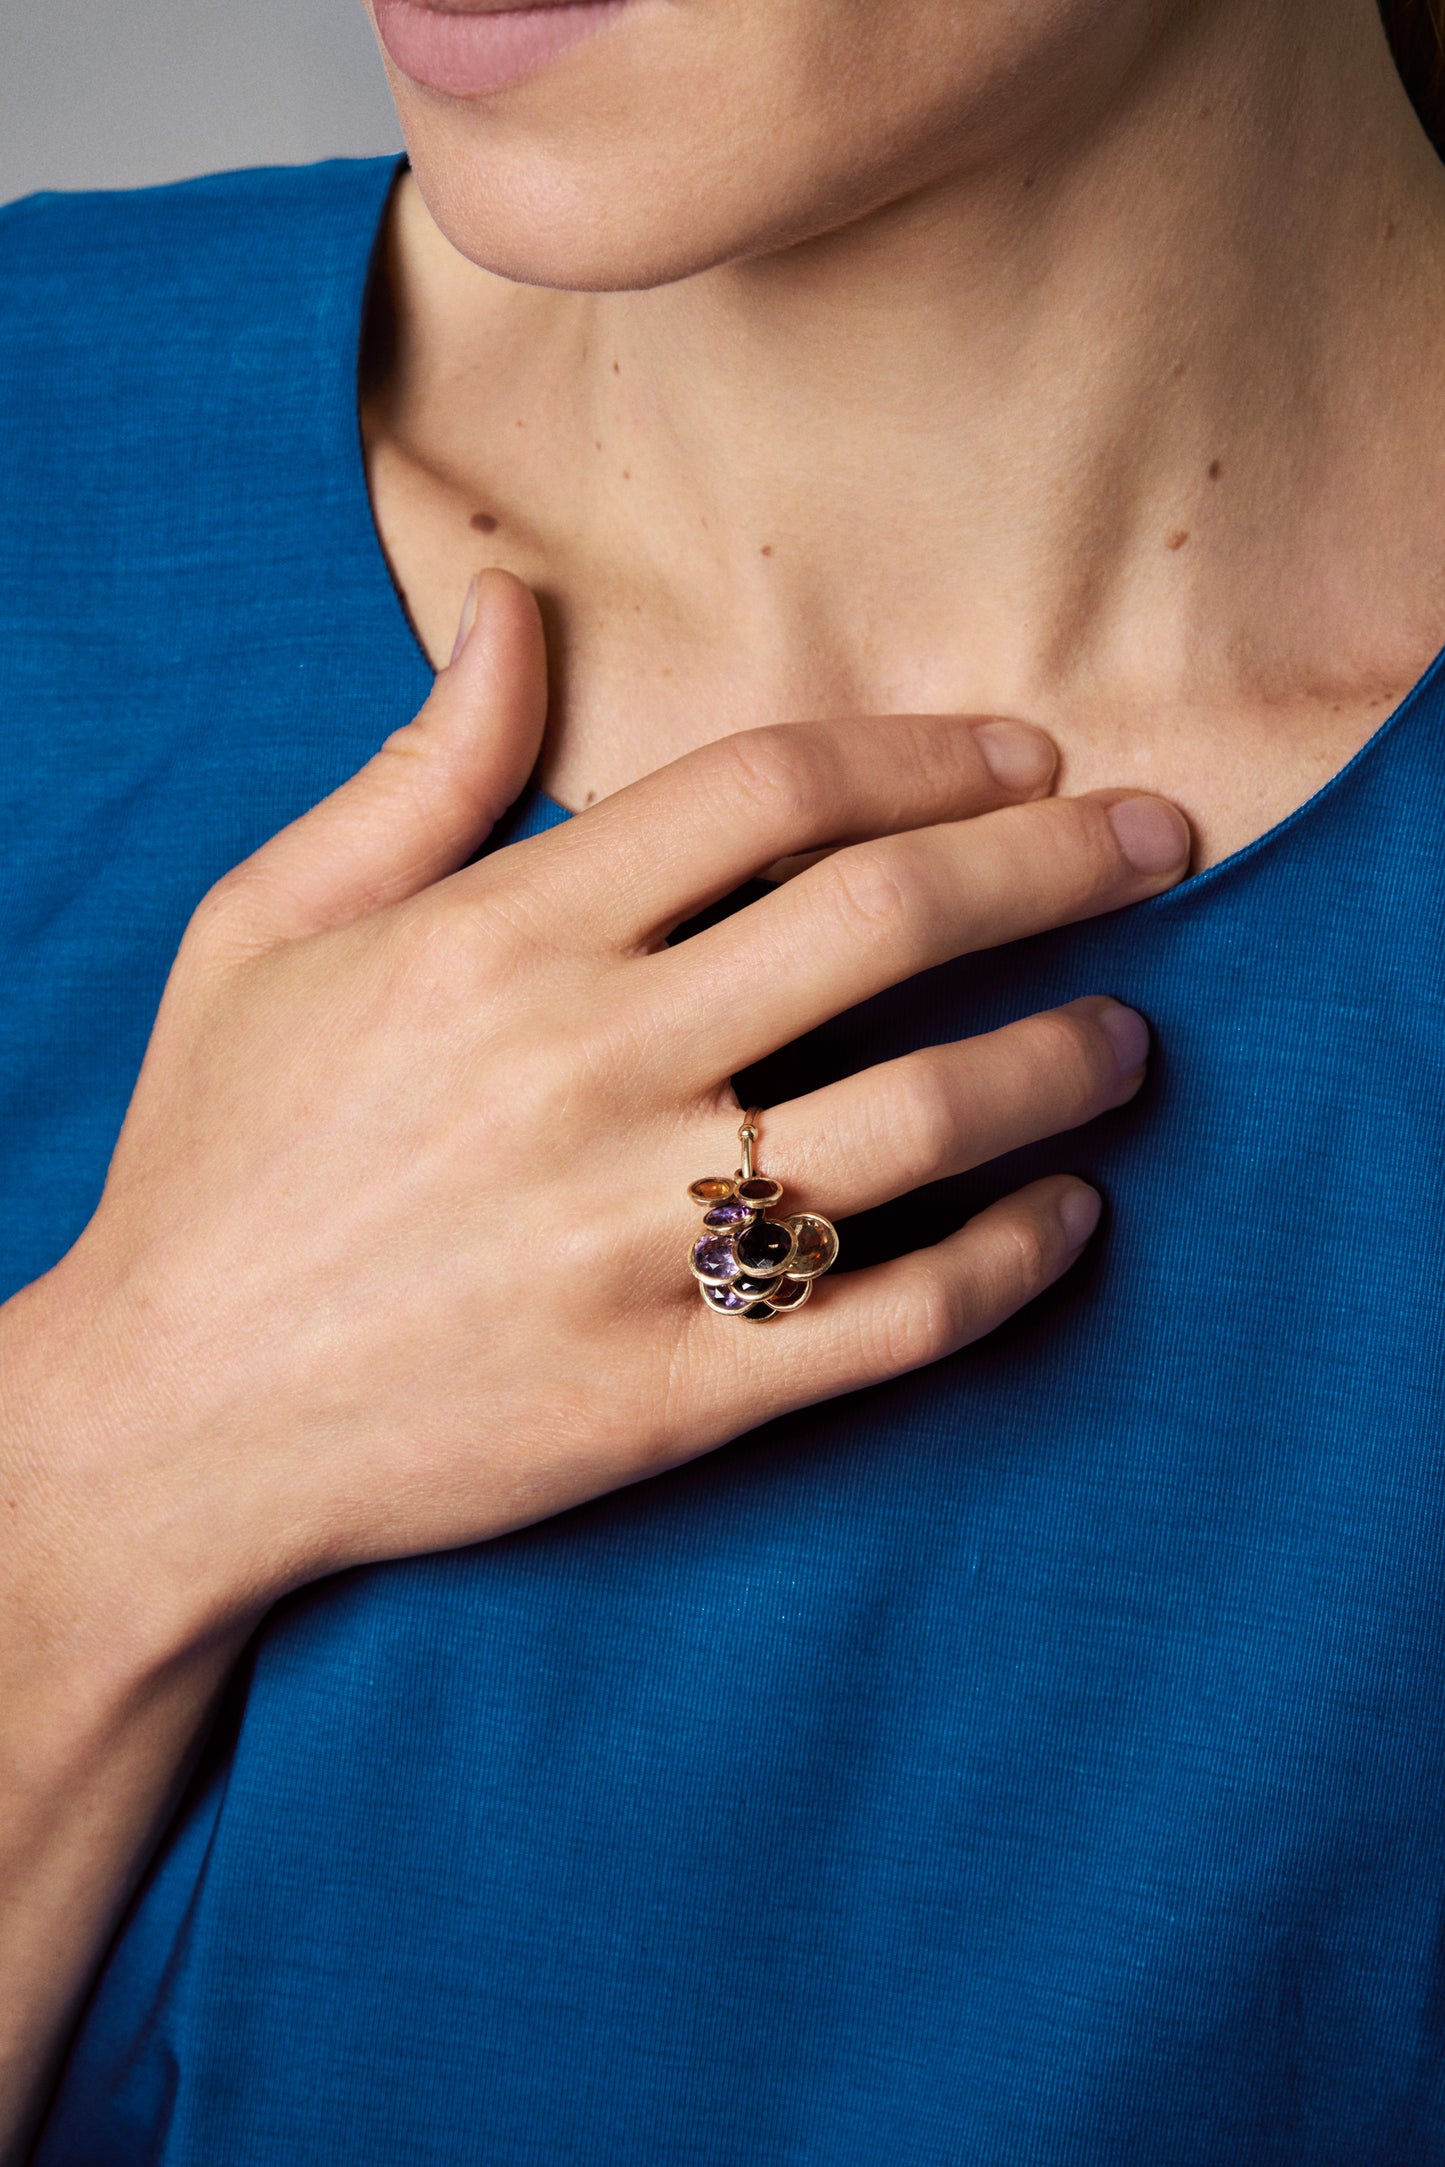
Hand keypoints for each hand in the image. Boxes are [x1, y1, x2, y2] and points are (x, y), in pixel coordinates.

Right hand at [18, 570, 1188, 1637]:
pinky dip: (1016, 1262)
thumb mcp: (265, 928)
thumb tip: (510, 604)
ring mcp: (640, 1239)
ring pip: (930, 1116)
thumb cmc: (217, 1160)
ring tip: (1131, 1038)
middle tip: (1169, 844)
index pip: (770, 789)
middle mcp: (591, 1070)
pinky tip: (1072, 1218)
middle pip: (889, 917)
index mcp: (500, 935)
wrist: (170, 1423)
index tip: (1026, 757)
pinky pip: (898, 1319)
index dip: (925, 751)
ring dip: (1066, 1058)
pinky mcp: (675, 1395)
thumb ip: (412, 768)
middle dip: (1063, 861)